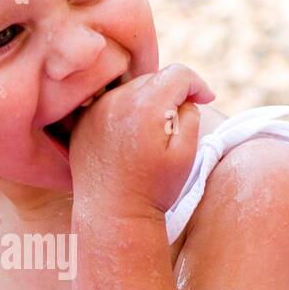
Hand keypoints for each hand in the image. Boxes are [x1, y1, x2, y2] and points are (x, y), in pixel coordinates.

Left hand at [68, 63, 215, 215]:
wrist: (113, 215)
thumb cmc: (154, 188)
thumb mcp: (186, 153)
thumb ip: (190, 114)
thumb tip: (184, 97)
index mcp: (145, 106)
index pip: (178, 74)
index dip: (197, 84)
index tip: (206, 100)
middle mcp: (116, 101)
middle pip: (153, 79)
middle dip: (171, 94)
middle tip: (179, 121)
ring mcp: (95, 110)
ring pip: (130, 89)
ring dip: (147, 101)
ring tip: (153, 132)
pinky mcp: (82, 122)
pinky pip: (110, 103)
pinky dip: (124, 111)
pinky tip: (130, 136)